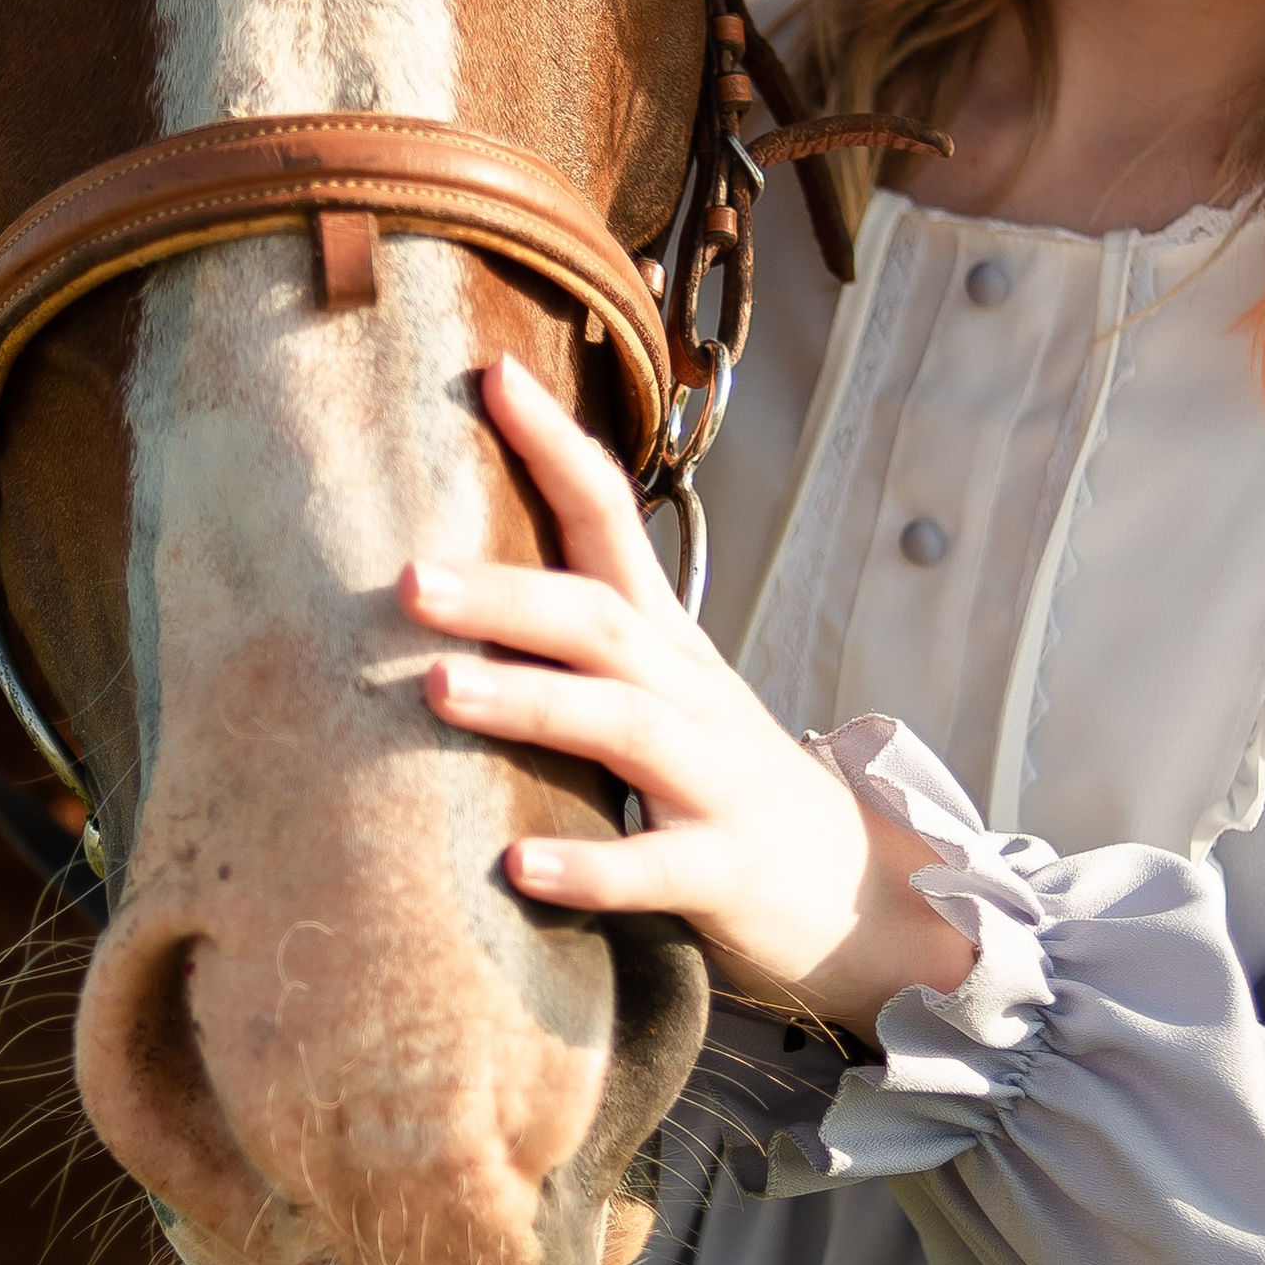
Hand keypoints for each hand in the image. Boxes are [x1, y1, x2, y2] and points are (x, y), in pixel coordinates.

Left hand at [405, 358, 979, 1039]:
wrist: (856, 889)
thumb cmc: (722, 778)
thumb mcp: (661, 689)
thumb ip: (576, 636)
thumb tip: (446, 571)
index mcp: (664, 639)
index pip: (611, 516)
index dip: (556, 445)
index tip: (491, 375)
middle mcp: (689, 691)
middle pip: (600, 620)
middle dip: (506, 594)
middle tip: (407, 579)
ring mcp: (715, 779)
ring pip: (626, 726)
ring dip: (533, 704)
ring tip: (439, 690)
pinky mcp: (726, 871)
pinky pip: (656, 868)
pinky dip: (590, 867)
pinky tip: (516, 869)